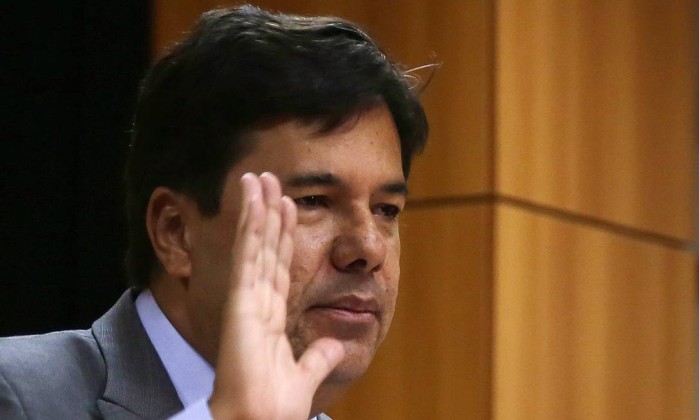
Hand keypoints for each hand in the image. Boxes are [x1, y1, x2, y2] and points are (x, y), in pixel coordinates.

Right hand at [208, 172, 344, 419]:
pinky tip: (254, 202)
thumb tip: (338, 345)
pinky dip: (251, 227)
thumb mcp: (307, 372)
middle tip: (268, 180)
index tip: (288, 208)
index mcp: (271, 318)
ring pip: (254, 245)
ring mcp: (246, 300)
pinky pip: (249, 257)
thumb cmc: (275, 405)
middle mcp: (256, 304)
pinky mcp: (241, 302)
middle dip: (268, 214)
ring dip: (258, 210)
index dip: (282, 236)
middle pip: (265, 249)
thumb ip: (319, 356)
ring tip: (259, 178)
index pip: (278, 267)